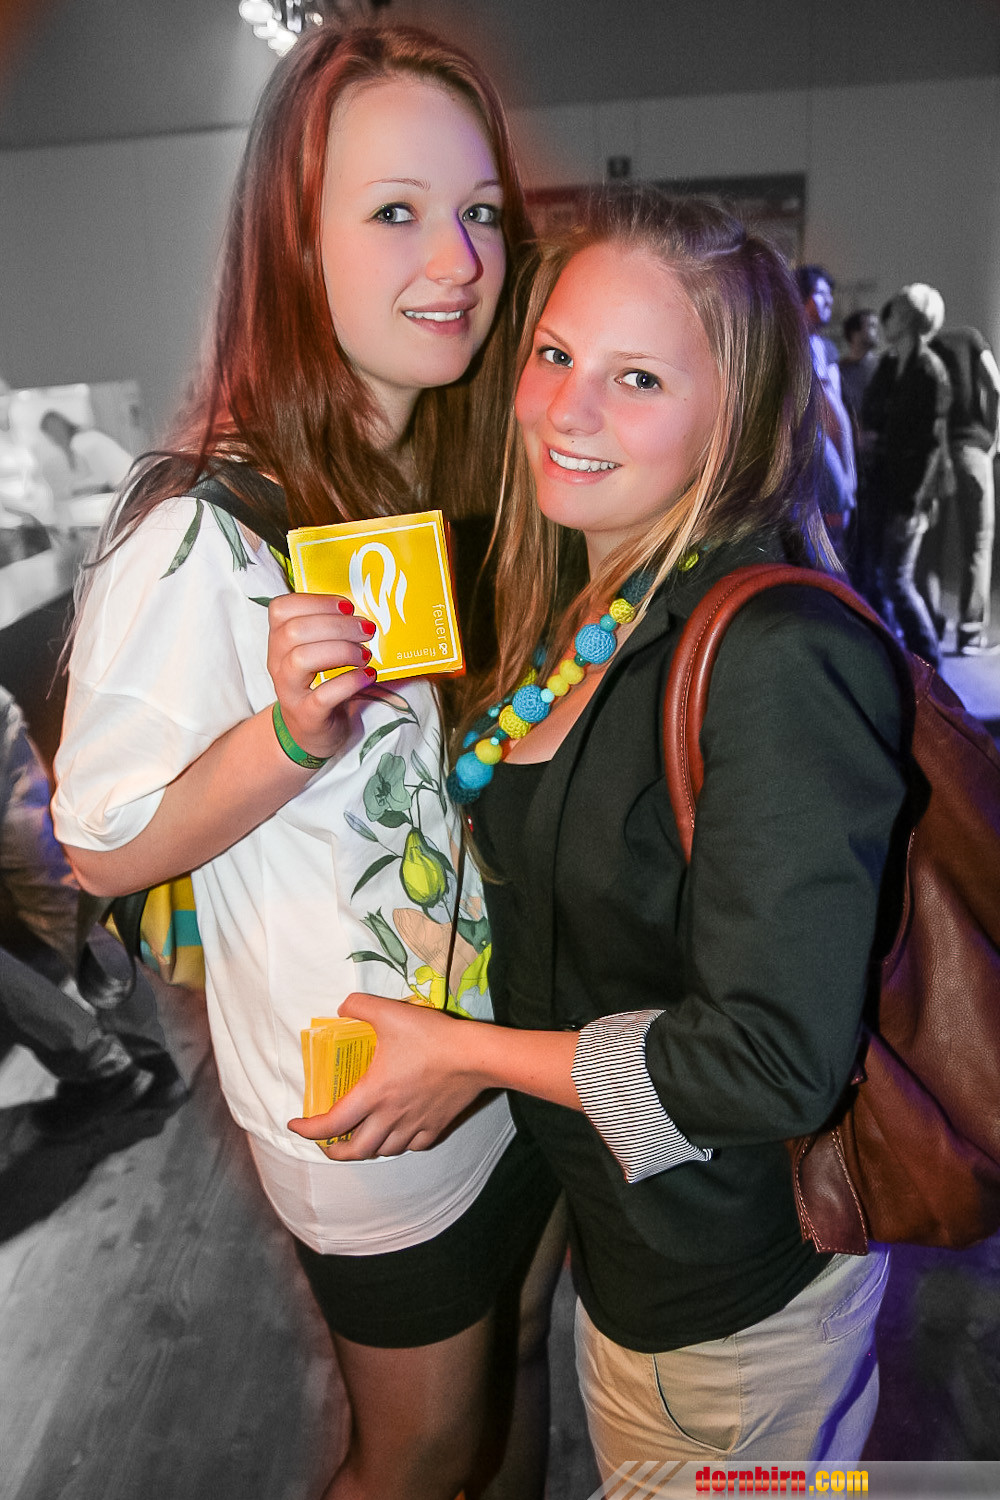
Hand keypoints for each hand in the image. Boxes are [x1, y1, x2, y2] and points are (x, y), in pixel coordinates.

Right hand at [267, 593, 375, 760]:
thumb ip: (332, 630)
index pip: (281, 608)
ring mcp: (289, 691)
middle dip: (337, 625)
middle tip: (367, 630)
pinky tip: (369, 675)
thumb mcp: (319, 653)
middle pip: (294, 631)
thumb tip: (366, 608)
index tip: (348, 606)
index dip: (316, 601)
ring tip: (366, 655)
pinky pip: (324, 695)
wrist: (310, 732)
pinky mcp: (307, 715)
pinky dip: (350, 681)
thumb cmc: (320, 684)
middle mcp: (277, 663)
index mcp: (279, 641)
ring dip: (341, 651)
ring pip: (301, 659)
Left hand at [287, 992, 487, 1160]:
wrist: (475, 1056)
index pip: (331, 1124)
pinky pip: (412, 1146)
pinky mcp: (435, 1127)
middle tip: (327, 1143)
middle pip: (356, 1150)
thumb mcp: (389, 1012)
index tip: (295, 1125)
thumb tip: (342, 1006)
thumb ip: (360, 1006)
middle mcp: (390, 1117)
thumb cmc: (431, 1036)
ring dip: (367, 1148)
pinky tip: (398, 1133)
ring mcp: (414, 1125)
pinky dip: (399, 1145)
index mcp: (373, 1094)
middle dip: (335, 1151)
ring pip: (384, 1151)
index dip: (308, 1130)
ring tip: (361, 1137)